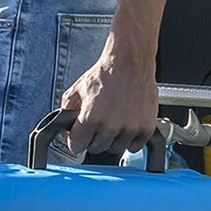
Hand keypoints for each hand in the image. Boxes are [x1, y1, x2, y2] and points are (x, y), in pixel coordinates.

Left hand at [60, 41, 157, 157]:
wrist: (130, 61)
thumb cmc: (106, 73)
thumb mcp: (77, 89)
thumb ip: (66, 111)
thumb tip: (65, 129)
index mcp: (91, 118)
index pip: (76, 146)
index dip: (75, 140)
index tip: (79, 135)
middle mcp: (111, 126)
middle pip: (96, 149)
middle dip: (93, 138)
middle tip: (98, 124)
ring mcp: (130, 128)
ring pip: (116, 149)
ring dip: (112, 140)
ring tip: (113, 122)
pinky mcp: (145, 127)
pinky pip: (134, 146)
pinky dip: (130, 139)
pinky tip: (126, 125)